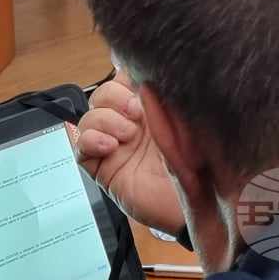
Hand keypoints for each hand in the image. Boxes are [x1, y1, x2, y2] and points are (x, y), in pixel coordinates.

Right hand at [74, 75, 183, 237]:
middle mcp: (129, 123)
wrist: (195, 204)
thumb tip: (145, 74)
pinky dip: (90, 140)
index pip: (124, 79)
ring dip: (105, 120)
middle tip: (137, 112)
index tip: (139, 82)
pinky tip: (110, 146)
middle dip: (115, 97)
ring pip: (89, 117)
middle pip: (102, 93)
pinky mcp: (102, 167)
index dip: (126, 75)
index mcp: (150, 107)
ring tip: (128, 135)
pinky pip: (80, 146)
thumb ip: (167, 100)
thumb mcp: (186, 124)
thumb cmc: (198, 163)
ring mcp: (114, 144)